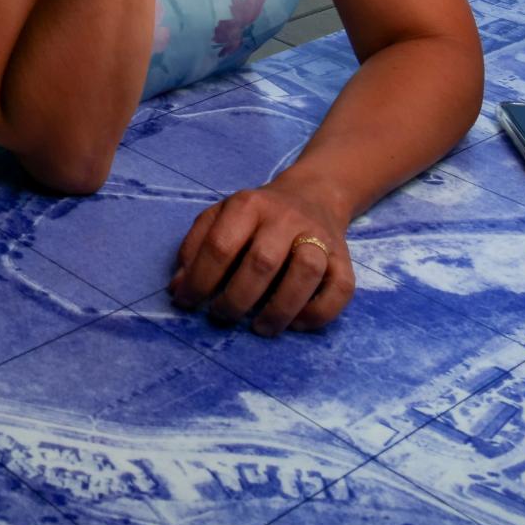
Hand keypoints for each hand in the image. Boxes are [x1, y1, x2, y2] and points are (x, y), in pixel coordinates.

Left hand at [168, 176, 354, 335]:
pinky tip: (295, 324)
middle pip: (262, 262)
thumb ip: (195, 248)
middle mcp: (285, 218)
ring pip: (305, 273)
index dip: (200, 280)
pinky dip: (317, 313)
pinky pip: (340, 290)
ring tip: (259, 327)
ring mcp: (319, 237)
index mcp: (248, 205)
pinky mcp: (344, 260)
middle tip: (222, 317)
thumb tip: (179, 288)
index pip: (221, 245)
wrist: (312, 196)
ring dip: (279, 309)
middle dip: (236, 299)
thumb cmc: (255, 216)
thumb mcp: (219, 217)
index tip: (188, 303)